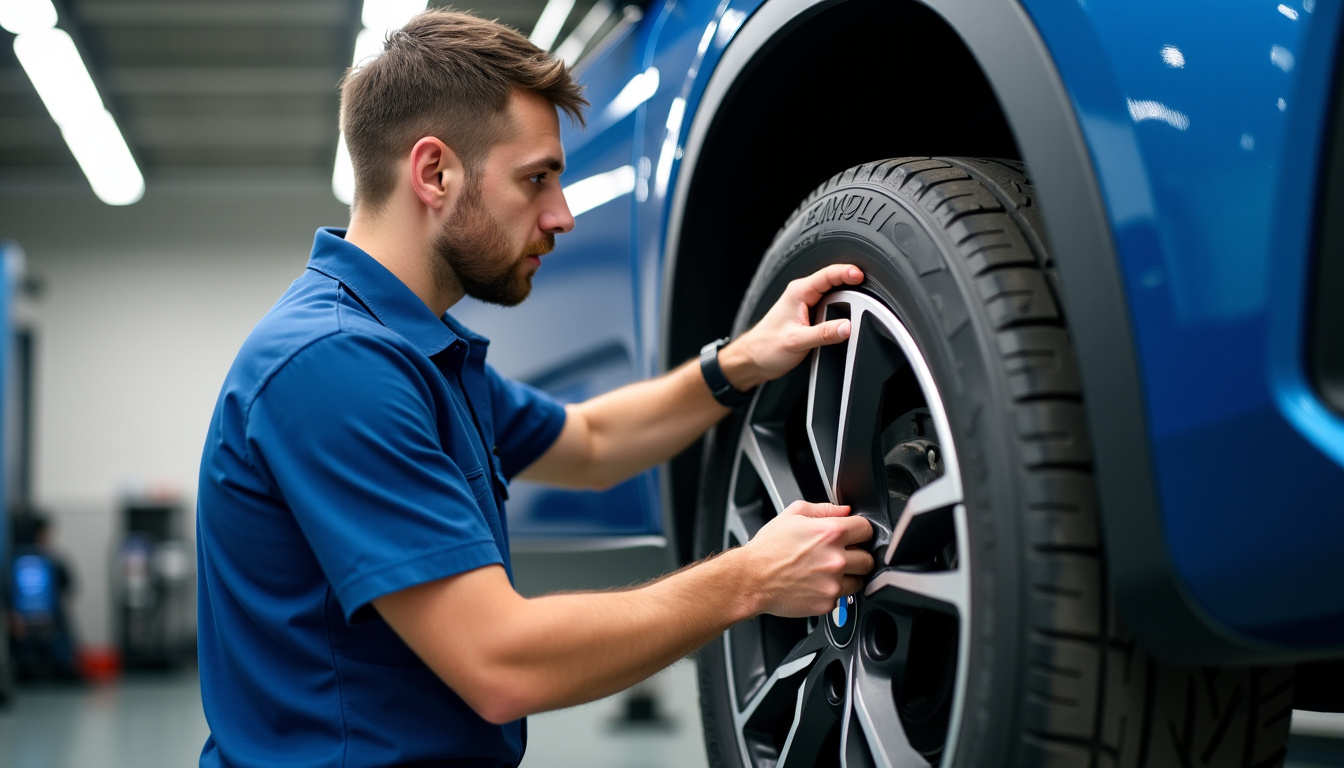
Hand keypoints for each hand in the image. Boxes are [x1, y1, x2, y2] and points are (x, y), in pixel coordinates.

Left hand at [720, 264, 864, 389]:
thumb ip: (823, 334)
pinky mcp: (808, 317)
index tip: (862, 275)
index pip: (827, 275)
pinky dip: (840, 312)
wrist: (752, 359)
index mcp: (798, 292)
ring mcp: (806, 305)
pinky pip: (829, 309)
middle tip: (869, 293)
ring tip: (861, 305)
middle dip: (852, 285)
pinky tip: (845, 318)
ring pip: (833, 296)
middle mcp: (802, 295)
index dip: (847, 272)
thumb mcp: (797, 341)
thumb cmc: (765, 347)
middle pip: (834, 283)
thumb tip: (846, 327)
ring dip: (847, 300)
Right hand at [740, 501, 873, 617]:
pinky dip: (833, 592)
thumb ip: (824, 509)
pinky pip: (842, 597)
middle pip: (868, 558)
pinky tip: (816, 584)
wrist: (751, 579)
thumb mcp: (792, 514)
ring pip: (860, 580)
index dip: (860, 532)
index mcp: (830, 533)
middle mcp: (836, 558)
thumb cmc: (768, 548)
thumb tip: (845, 510)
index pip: (867, 529)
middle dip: (857, 556)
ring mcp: (833, 583)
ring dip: (849, 576)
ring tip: (828, 572)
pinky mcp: (827, 602)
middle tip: (841, 556)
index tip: (854, 536)